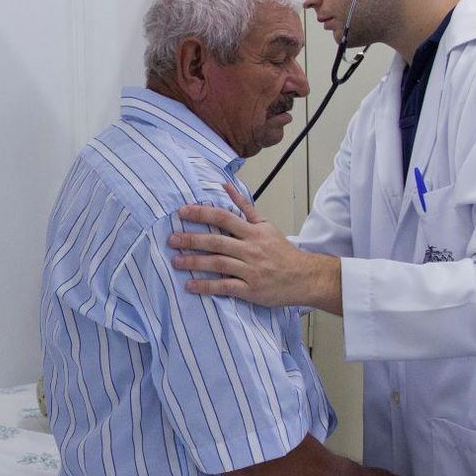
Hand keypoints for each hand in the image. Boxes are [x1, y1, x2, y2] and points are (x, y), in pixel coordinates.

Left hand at [170, 183, 342, 312]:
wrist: (304, 277)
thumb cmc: (282, 251)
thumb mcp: (266, 225)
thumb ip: (244, 207)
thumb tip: (225, 186)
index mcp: (253, 231)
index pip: (223, 218)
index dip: (201, 214)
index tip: (182, 212)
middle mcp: (251, 249)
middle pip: (216, 242)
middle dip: (191, 239)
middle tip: (171, 239)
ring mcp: (250, 270)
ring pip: (218, 264)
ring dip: (194, 262)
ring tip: (175, 261)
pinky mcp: (250, 290)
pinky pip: (224, 287)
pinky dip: (206, 286)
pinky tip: (190, 285)